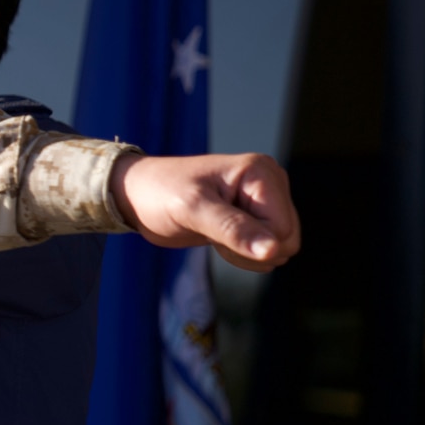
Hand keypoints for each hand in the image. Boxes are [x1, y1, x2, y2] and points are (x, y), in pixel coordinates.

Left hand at [109, 152, 300, 271]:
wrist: (137, 196)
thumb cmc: (159, 194)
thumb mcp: (192, 210)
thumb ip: (233, 229)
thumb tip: (273, 251)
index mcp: (261, 172)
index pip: (283, 229)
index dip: (251, 241)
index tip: (214, 227)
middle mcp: (270, 182)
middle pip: (288, 240)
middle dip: (249, 249)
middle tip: (212, 231)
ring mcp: (264, 200)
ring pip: (279, 248)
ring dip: (244, 253)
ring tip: (213, 230)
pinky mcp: (254, 216)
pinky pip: (266, 249)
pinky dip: (241, 253)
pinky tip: (217, 236)